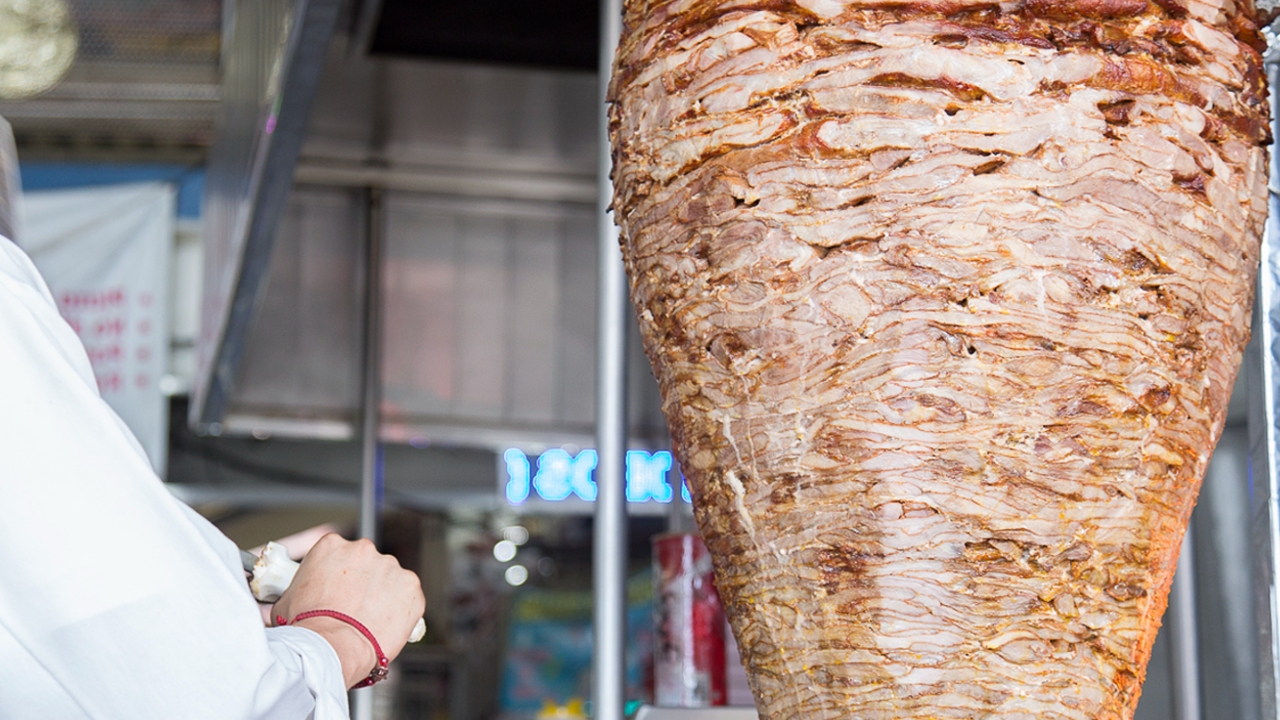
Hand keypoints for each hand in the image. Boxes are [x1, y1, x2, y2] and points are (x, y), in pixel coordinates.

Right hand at [271, 534, 425, 687]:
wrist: (332, 648)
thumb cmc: (307, 628)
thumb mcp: (288, 600)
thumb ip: (302, 587)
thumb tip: (301, 596)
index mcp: (332, 546)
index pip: (339, 554)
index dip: (339, 575)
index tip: (339, 591)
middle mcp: (363, 549)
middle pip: (366, 564)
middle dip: (363, 583)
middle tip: (354, 608)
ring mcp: (390, 565)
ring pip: (389, 579)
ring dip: (383, 595)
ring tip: (369, 621)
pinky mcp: (410, 585)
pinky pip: (408, 596)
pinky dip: (402, 609)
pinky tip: (387, 625)